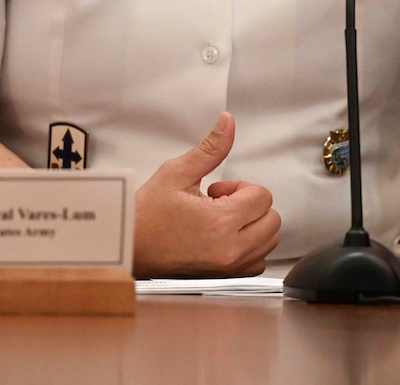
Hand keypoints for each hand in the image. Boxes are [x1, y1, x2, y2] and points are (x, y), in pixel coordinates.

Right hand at [132, 112, 281, 277]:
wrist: (128, 245)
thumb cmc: (146, 214)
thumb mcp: (177, 172)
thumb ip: (211, 148)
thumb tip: (227, 122)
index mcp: (221, 222)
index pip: (262, 196)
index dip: (240, 187)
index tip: (217, 191)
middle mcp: (230, 249)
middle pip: (271, 219)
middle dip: (250, 205)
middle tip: (219, 203)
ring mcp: (228, 267)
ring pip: (268, 242)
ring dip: (252, 226)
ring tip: (220, 219)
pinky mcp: (224, 277)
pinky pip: (257, 262)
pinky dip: (249, 247)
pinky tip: (224, 236)